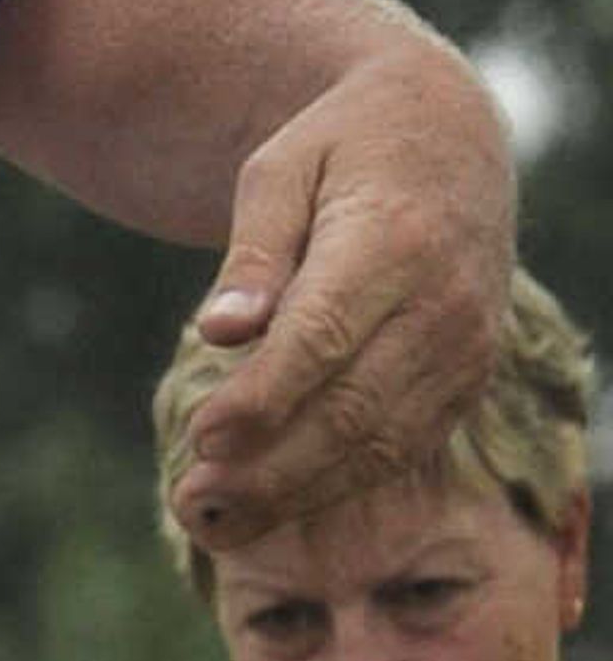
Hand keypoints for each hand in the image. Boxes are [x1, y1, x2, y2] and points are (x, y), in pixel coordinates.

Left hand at [168, 44, 514, 549]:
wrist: (450, 137)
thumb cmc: (341, 146)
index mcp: (392, 242)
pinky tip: (272, 505)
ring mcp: (466, 349)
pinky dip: (339, 482)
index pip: (324, 339)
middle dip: (270, 467)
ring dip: (297, 491)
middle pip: (353, 408)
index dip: (263, 398)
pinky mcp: (468, 379)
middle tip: (192, 503)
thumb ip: (253, 253)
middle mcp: (442, 305)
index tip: (201, 437)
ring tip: (216, 524)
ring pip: (382, 442)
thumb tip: (218, 332)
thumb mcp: (280, 170)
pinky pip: (405, 445)